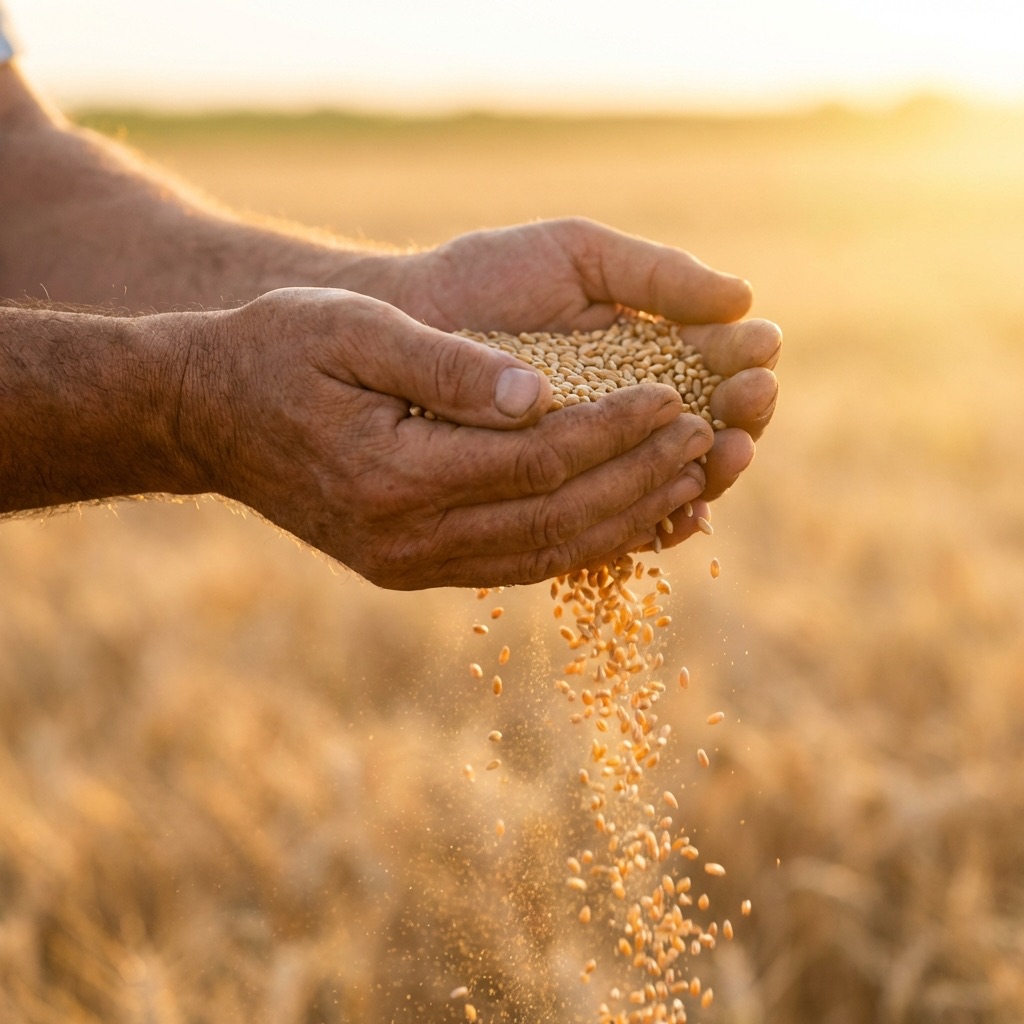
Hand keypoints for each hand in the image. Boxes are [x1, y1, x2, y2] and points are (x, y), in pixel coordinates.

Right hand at [177, 287, 715, 588]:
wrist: (207, 416)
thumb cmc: (275, 352)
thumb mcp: (347, 330)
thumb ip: (442, 362)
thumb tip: (538, 391)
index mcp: (394, 476)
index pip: (537, 461)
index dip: (613, 429)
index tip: (673, 396)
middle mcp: (406, 539)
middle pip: (554, 519)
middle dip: (638, 478)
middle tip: (705, 440)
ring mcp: (409, 564)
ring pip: (544, 553)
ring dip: (623, 520)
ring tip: (689, 481)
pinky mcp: (412, 569)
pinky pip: (516, 564)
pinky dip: (579, 543)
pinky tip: (627, 518)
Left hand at [390, 218, 780, 532]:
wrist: (406, 323)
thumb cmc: (488, 278)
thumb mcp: (578, 257)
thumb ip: (654, 274)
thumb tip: (745, 297)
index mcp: (646, 355)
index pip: (716, 370)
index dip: (743, 366)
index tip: (759, 354)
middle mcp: (629, 415)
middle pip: (707, 431)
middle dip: (740, 419)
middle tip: (752, 402)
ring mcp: (597, 462)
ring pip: (671, 482)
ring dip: (708, 473)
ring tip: (723, 452)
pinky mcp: (559, 502)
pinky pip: (615, 523)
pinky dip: (651, 524)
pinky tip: (675, 517)